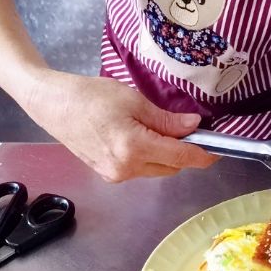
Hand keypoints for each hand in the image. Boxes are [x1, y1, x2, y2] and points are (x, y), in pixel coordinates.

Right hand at [26, 72, 217, 181]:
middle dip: (184, 153)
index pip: (181, 158)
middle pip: (171, 167)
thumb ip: (166, 120)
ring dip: (166, 156)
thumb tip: (194, 127)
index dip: (203, 155)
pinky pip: (140, 170)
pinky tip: (141, 138)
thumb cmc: (90, 96)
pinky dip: (149, 157)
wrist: (53, 105)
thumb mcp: (134, 101)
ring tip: (160, 130)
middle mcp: (126, 169)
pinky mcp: (107, 174)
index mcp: (134, 148)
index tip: (217, 150)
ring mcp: (115, 175)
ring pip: (156, 170)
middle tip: (189, 130)